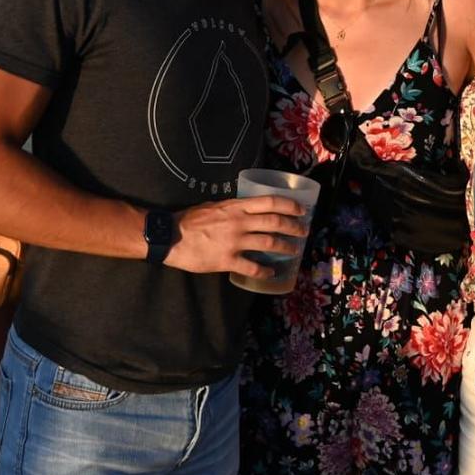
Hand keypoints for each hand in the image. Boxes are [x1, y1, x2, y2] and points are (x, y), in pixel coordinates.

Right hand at [165, 194, 308, 277]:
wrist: (170, 236)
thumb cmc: (190, 219)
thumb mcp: (214, 206)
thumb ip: (232, 208)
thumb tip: (246, 209)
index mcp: (236, 207)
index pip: (270, 202)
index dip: (290, 205)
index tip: (301, 210)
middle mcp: (239, 222)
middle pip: (274, 222)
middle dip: (293, 227)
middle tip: (303, 231)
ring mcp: (234, 242)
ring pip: (268, 243)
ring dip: (285, 247)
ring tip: (293, 250)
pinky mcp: (226, 260)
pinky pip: (252, 267)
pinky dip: (264, 271)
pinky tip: (270, 273)